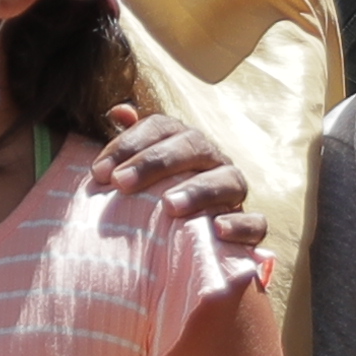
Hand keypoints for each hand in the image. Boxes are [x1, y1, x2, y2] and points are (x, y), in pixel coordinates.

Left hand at [87, 104, 273, 290]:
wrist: (191, 244)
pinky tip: (218, 230)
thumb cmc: (156, 200)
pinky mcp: (251, 226)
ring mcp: (235, 190)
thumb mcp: (141, 174)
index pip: (160, 127)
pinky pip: (256, 222)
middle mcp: (213, 159)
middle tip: (120, 184)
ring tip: (168, 205)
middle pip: (192, 146)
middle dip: (154, 162)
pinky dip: (241, 224)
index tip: (99, 172)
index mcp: (184, 142)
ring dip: (199, 190)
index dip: (129, 144)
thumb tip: (118, 111)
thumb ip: (131, 143)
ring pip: (229, 180)